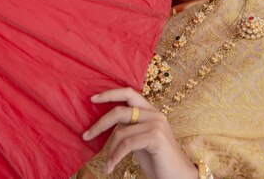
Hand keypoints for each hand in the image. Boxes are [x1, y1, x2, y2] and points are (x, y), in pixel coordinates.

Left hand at [82, 87, 197, 178]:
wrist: (177, 176)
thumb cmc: (158, 160)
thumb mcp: (140, 141)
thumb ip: (129, 129)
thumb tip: (108, 124)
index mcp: (151, 111)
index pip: (129, 93)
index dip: (110, 94)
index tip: (92, 99)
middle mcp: (155, 114)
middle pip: (120, 110)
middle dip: (100, 124)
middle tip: (86, 135)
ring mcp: (156, 124)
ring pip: (121, 132)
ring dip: (110, 151)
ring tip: (108, 164)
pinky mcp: (156, 137)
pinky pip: (127, 144)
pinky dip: (115, 156)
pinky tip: (111, 167)